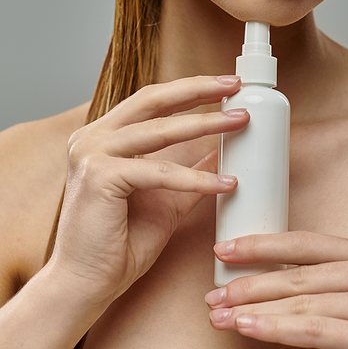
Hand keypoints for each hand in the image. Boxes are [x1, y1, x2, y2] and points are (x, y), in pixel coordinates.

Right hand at [49, 75, 248, 307]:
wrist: (86, 285)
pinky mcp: (99, 176)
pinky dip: (195, 178)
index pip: (151, 101)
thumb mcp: (165, 198)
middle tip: (234, 85)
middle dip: (198, 89)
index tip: (225, 85)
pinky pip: (159, 171)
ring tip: (239, 122)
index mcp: (102, 136)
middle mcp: (92, 137)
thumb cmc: (119, 244)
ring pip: (160, 130)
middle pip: (153, 99)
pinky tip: (225, 182)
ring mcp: (92, 153)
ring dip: (205, 124)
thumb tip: (220, 153)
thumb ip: (189, 171)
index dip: (189, 89)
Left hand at [206, 231, 347, 347]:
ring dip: (253, 310)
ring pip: (300, 303)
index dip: (261, 245)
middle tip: (214, 293)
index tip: (225, 249)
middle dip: (249, 284)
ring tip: (222, 314)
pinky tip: (248, 327)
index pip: (304, 243)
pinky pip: (314, 331)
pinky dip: (275, 328)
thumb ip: (326, 283)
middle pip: (297, 276)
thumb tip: (264, 282)